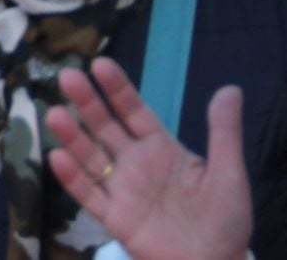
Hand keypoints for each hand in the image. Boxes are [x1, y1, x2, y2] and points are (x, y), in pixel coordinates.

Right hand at [44, 58, 250, 259]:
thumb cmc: (226, 220)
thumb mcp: (229, 173)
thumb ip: (224, 132)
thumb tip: (231, 88)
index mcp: (160, 148)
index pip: (134, 111)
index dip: (118, 89)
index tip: (100, 65)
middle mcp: (135, 163)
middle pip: (105, 127)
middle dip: (87, 103)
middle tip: (67, 77)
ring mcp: (122, 190)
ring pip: (91, 157)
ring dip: (73, 136)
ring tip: (55, 115)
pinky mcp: (115, 218)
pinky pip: (89, 195)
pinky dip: (72, 178)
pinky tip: (57, 158)